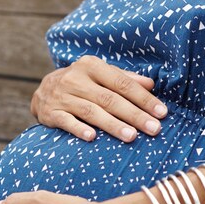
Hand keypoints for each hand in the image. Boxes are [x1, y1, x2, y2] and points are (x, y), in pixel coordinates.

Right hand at [30, 55, 167, 142]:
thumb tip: (151, 84)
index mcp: (92, 66)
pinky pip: (66, 121)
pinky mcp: (50, 112)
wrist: (43, 90)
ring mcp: (62, 96)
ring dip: (112, 125)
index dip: (143, 98)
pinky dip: (79, 129)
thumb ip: (124, 79)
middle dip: (134, 115)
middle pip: (110, 99)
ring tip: (132, 136)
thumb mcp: (100, 75)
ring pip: (91, 112)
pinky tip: (92, 138)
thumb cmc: (81, 83)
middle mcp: (76, 78)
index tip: (161, 112)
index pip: (122, 83)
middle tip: (154, 129)